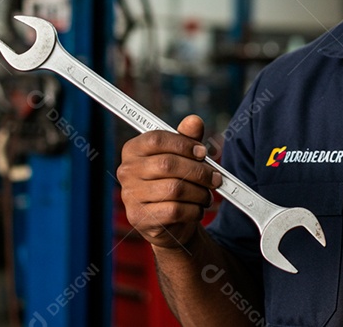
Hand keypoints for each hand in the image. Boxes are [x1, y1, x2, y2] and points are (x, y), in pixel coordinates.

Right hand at [117, 115, 221, 248]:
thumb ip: (188, 137)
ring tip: (207, 195)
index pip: (157, 139)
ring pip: (174, 189)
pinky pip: (175, 210)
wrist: (170, 221)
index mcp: (133, 150)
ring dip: (200, 193)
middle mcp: (127, 171)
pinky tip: (197, 209)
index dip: (184, 144)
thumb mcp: (182, 156)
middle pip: (168, 164)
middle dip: (198, 171)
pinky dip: (193, 210)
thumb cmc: (175, 181)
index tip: (202, 152)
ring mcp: (131, 196)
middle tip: (215, 178)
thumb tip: (195, 121)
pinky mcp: (141, 218)